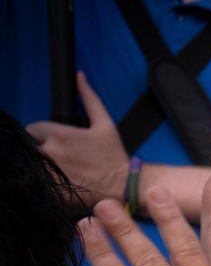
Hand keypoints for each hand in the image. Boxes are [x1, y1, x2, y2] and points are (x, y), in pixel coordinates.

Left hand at [26, 73, 129, 207]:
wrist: (123, 185)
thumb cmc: (113, 155)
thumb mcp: (105, 124)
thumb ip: (89, 98)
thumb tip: (79, 75)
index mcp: (60, 134)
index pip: (32, 129)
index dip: (41, 134)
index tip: (55, 142)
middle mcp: (51, 151)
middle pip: (31, 147)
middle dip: (42, 150)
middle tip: (62, 158)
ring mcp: (50, 172)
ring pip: (33, 164)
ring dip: (42, 165)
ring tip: (61, 170)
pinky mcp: (51, 189)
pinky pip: (38, 182)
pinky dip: (45, 181)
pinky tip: (61, 182)